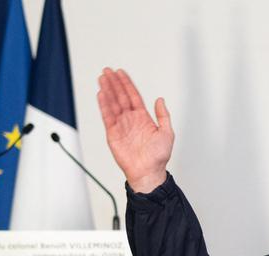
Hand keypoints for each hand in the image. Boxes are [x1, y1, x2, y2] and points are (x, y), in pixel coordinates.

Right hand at [96, 67, 172, 192]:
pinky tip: (101, 94)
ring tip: (102, 78)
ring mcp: (121, 126)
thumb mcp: (167, 133)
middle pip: (120, 97)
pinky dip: (104, 105)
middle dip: (114, 83)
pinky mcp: (113, 134)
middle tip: (107, 71)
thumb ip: (163, 115)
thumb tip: (160, 100)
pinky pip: (107, 117)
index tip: (121, 73)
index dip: (127, 84)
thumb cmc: (158, 157)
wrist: (148, 173)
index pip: (133, 96)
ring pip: (112, 104)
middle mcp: (131, 120)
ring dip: (107, 90)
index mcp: (143, 118)